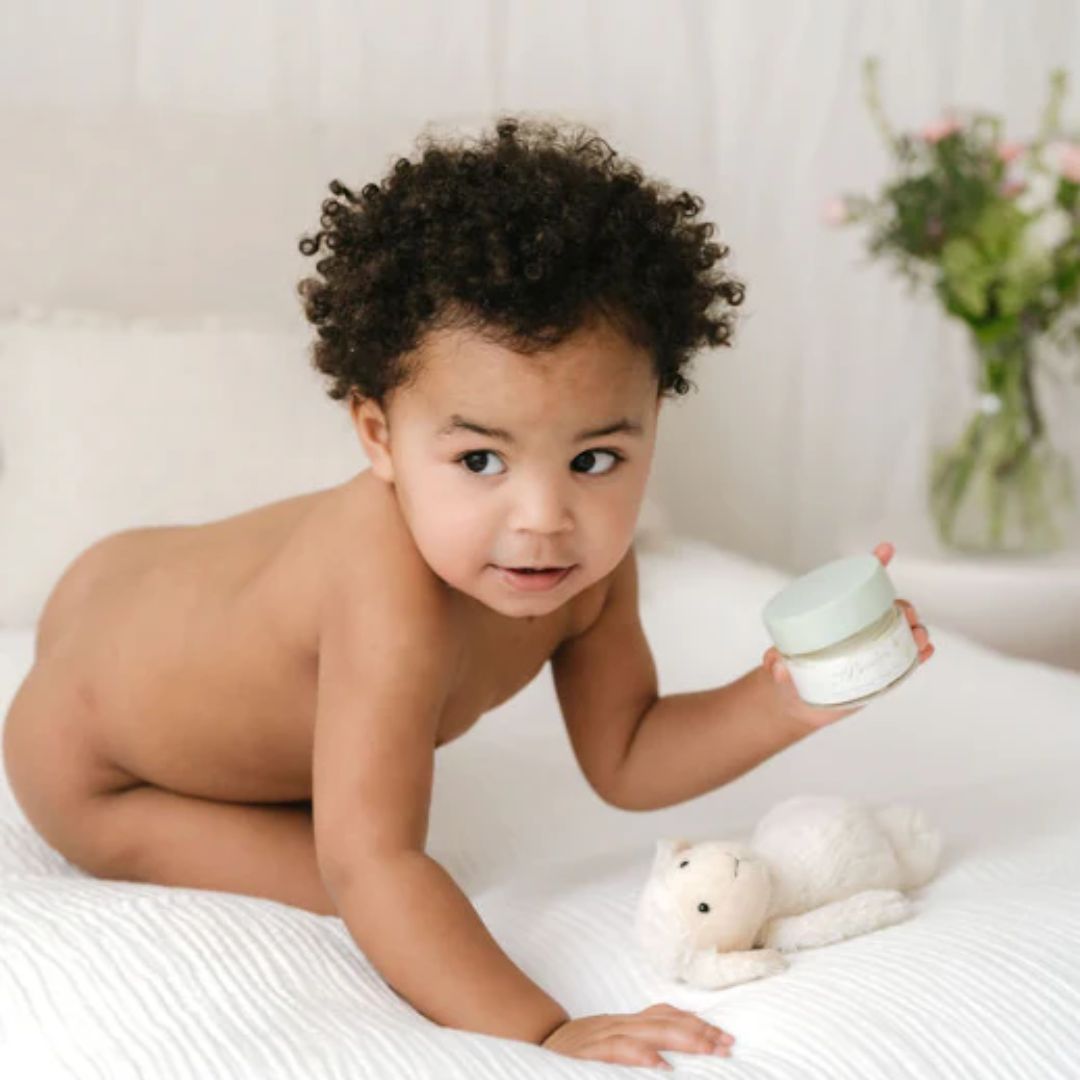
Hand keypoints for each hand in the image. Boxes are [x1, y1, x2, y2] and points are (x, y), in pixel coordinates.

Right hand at [540, 1002, 735, 1069]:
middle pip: (663, 1022)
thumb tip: (669, 1056)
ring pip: (646, 1032)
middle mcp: (616, 1024)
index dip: (695, 1023)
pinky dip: (639, 1055)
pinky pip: (615, 1050)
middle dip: (698, 1032)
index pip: (664, 1015)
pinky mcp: (586, 1053)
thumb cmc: (571, 1054)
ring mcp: (600, 1036)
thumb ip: (634, 1045)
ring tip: (707, 1049)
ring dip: (680, 1039)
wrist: (529, 1044)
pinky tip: (660, 1064)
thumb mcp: (606, 1045)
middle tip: (727, 1044)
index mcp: (623, 1024)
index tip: (724, 1036)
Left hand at [762, 541, 934, 731]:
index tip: (885, 549)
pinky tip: (925, 651)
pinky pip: (905, 659)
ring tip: (918, 637)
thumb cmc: (785, 677)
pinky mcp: (879, 672)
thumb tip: (778, 665)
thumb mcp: (777, 669)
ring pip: (901, 633)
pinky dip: (918, 654)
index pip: (855, 586)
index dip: (873, 565)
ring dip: (916, 630)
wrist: (796, 705)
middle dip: (904, 607)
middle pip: (888, 608)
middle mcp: (857, 628)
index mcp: (834, 616)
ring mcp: (870, 649)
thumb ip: (775, 666)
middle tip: (906, 615)